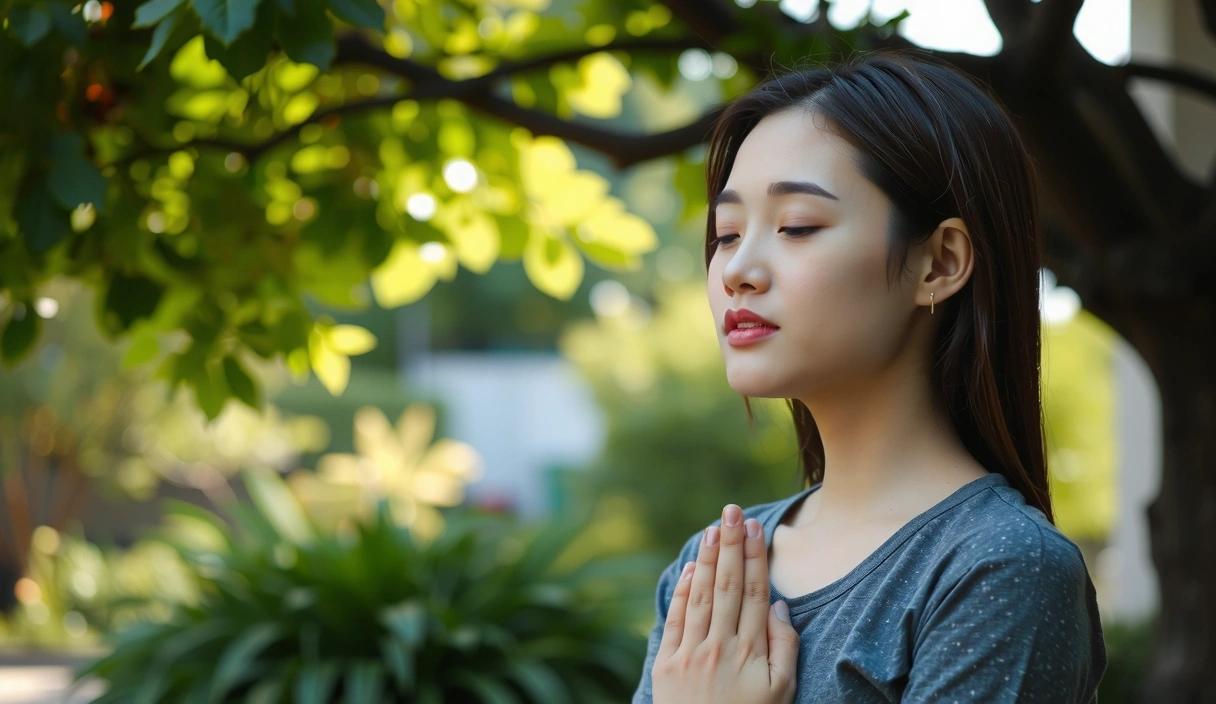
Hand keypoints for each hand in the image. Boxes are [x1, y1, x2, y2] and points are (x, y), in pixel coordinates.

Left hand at [652, 504, 799, 703]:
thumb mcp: (781, 693)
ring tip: (715, 527)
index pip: (756, 593)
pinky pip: (676, 619)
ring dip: (709, 558)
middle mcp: (721, 648)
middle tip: (733, 510)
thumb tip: (780, 607)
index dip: (756, 557)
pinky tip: (693, 566)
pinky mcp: (666, 665)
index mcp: (751, 653)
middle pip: (729, 586)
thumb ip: (785, 650)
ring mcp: (691, 655)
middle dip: (731, 545)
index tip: (756, 528)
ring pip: (702, 595)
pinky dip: (683, 590)